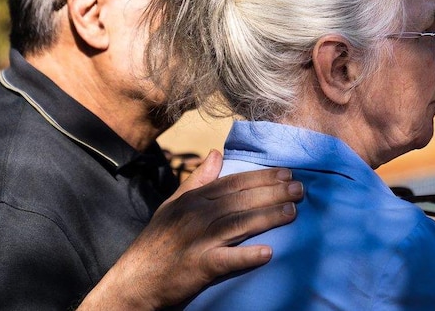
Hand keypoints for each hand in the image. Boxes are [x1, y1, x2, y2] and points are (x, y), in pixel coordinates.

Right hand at [78, 150, 302, 309]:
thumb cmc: (157, 243)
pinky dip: (247, 256)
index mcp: (192, 200)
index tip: (288, 173)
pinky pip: (226, 259)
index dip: (262, 177)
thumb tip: (216, 152)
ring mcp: (197, 241)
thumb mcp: (173, 205)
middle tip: (300, 189)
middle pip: (241, 200)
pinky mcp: (198, 267)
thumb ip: (198, 180)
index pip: (233, 183)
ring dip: (268, 217)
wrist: (133, 282)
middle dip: (273, 192)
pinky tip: (268, 253)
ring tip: (293, 212)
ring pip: (238, 224)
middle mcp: (196, 216)